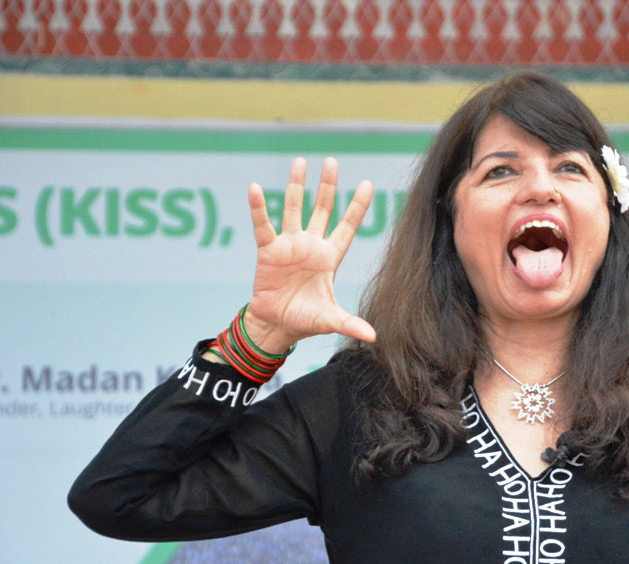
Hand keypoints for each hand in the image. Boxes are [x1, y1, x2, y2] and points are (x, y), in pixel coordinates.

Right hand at [243, 157, 375, 352]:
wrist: (276, 325)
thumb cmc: (305, 320)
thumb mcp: (330, 320)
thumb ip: (350, 324)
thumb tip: (373, 337)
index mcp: (330, 258)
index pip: (347, 227)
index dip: (357, 207)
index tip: (369, 183)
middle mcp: (311, 246)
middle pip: (322, 209)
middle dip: (327, 187)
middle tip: (332, 162)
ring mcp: (289, 245)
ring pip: (293, 208)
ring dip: (296, 186)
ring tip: (300, 161)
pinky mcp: (268, 251)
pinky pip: (262, 225)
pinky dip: (258, 208)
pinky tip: (255, 188)